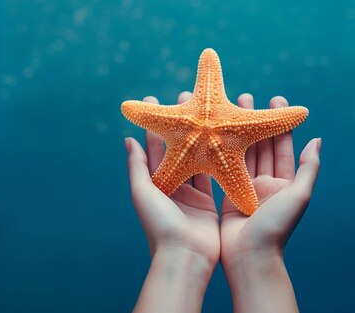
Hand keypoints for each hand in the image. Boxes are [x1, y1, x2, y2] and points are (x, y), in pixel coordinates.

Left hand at [125, 91, 219, 275]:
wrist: (186, 257)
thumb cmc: (160, 225)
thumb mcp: (143, 193)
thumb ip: (138, 166)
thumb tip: (128, 138)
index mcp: (155, 182)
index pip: (154, 146)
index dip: (155, 123)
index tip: (155, 98)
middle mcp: (173, 185)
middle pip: (178, 147)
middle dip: (182, 123)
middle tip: (186, 97)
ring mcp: (191, 194)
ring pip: (198, 157)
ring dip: (203, 136)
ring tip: (208, 111)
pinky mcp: (210, 203)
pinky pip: (214, 174)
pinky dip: (220, 157)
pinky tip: (226, 137)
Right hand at [220, 93, 320, 312]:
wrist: (249, 257)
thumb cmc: (275, 228)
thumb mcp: (298, 196)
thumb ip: (309, 168)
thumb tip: (317, 140)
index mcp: (284, 183)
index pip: (282, 146)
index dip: (278, 122)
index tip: (273, 98)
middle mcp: (265, 183)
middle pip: (260, 145)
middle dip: (253, 120)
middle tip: (244, 95)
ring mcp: (245, 188)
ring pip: (240, 152)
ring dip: (235, 131)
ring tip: (226, 108)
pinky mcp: (227, 193)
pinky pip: (223, 166)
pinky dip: (218, 149)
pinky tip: (210, 133)